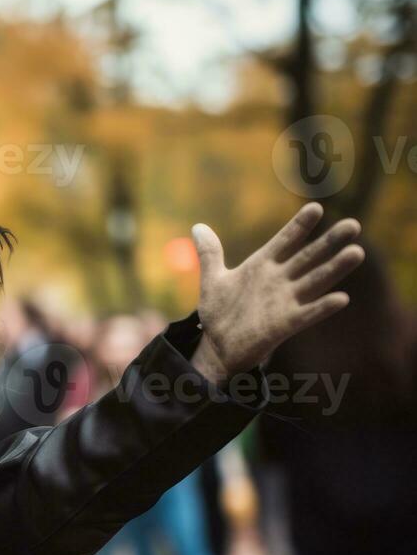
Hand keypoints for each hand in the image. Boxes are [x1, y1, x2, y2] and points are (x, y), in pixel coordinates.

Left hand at [189, 202, 364, 381]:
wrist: (217, 347)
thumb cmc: (220, 312)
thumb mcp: (213, 280)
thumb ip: (210, 253)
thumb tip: (198, 226)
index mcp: (263, 266)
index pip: (285, 241)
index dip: (299, 226)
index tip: (316, 207)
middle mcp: (279, 280)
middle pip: (308, 257)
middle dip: (329, 242)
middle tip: (353, 225)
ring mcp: (284, 302)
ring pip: (314, 281)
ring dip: (335, 268)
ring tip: (356, 252)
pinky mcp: (285, 325)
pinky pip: (307, 314)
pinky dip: (322, 307)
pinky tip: (340, 299)